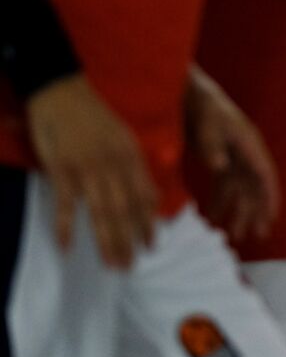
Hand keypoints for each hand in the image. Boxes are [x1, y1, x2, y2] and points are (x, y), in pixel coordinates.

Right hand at [26, 73, 154, 267]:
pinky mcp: (61, 168)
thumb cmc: (93, 115)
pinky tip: (66, 247)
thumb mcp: (122, 138)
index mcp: (130, 156)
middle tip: (131, 266)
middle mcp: (114, 165)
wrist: (62, 90)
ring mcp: (88, 168)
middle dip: (129, 240)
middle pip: (124, 210)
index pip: (143, 196)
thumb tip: (147, 194)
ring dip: (107, 241)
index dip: (147, 223)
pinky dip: (65, 226)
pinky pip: (64, 203)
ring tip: (112, 264)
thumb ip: (133, 167)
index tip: (152, 245)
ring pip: (101, 211)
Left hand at [186, 66, 278, 240]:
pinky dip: (219, 202)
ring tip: (232, 236)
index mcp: (249, 144)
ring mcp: (234, 157)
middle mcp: (246, 153)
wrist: (190, 92)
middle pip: (255, 187)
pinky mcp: (219, 158)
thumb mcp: (207, 123)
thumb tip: (219, 168)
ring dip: (237, 211)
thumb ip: (211, 145)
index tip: (270, 219)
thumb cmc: (202, 106)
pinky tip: (211, 219)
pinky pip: (224, 186)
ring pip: (240, 190)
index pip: (265, 175)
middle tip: (255, 236)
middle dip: (256, 211)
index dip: (269, 198)